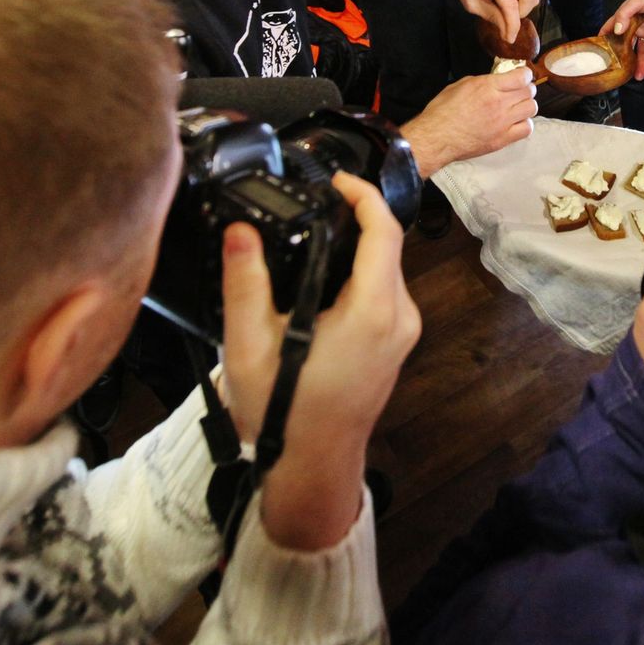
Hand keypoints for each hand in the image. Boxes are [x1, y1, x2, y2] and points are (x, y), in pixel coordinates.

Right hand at [221, 172, 420, 550]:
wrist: (314, 464)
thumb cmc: (285, 413)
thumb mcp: (252, 345)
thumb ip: (245, 283)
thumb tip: (240, 231)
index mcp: (373, 311)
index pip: (384, 230)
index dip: (362, 194)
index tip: (335, 180)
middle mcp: (399, 317)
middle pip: (387, 246)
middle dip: (355, 218)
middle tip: (315, 203)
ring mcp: (403, 332)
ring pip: (386, 268)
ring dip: (356, 247)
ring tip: (313, 235)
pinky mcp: (397, 342)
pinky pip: (384, 290)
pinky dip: (360, 273)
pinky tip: (322, 279)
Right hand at [401, 67, 536, 174]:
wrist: (436, 138)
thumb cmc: (442, 111)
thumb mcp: (460, 85)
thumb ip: (482, 81)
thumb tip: (495, 80)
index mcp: (487, 87)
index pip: (522, 77)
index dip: (525, 74)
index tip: (522, 75)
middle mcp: (499, 103)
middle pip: (529, 92)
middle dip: (526, 88)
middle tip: (518, 90)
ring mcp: (503, 123)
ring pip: (531, 108)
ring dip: (526, 105)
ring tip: (517, 106)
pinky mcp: (502, 139)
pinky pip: (526, 129)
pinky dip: (524, 124)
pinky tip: (515, 122)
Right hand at [605, 0, 643, 81]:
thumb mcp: (636, 2)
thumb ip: (624, 15)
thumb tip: (617, 31)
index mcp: (625, 16)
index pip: (611, 28)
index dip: (604, 38)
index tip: (597, 52)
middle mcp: (633, 26)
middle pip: (626, 45)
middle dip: (623, 59)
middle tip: (620, 72)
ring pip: (641, 51)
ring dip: (640, 64)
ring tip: (638, 78)